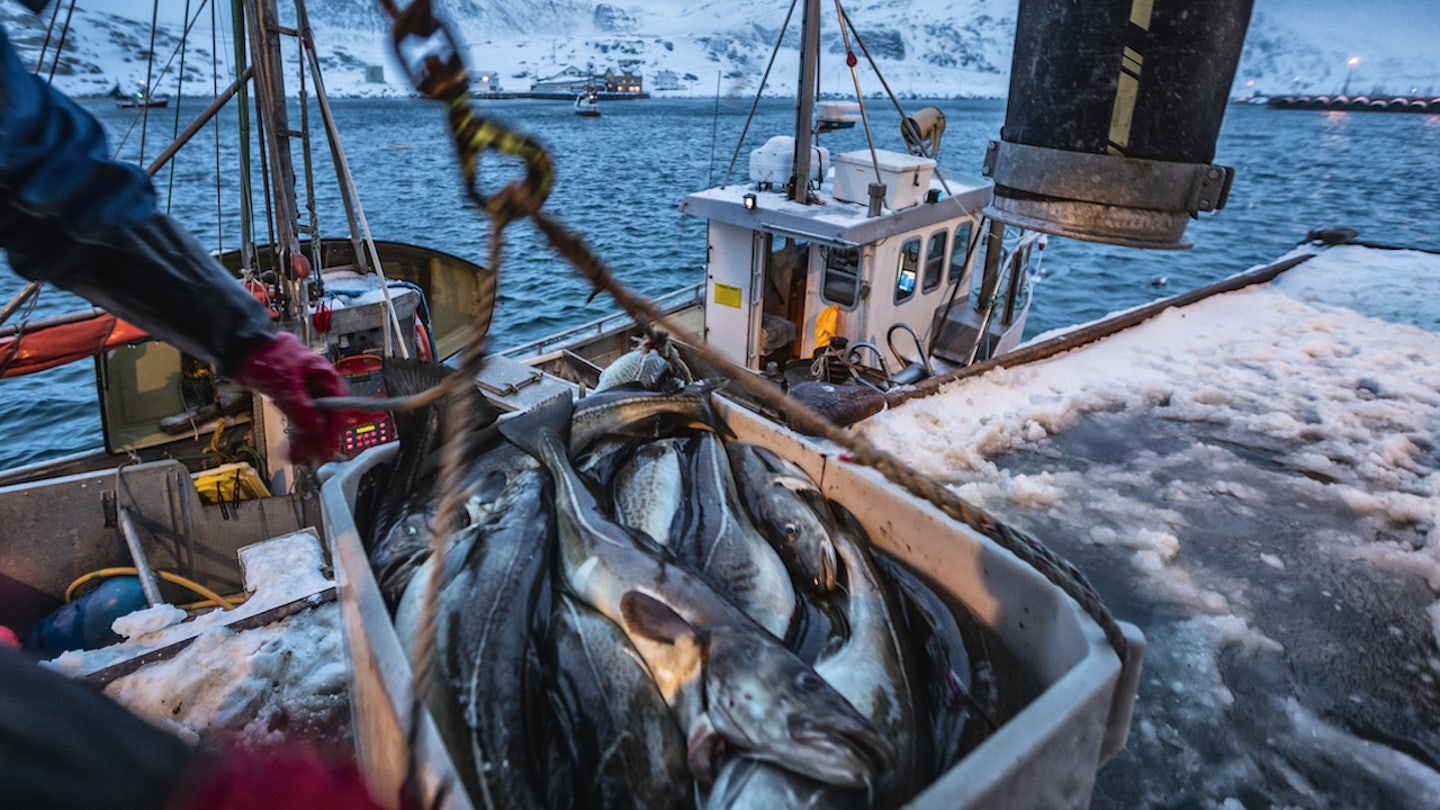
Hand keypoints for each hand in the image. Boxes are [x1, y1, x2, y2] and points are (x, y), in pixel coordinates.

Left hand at [233, 332, 347, 464]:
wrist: (243, 349)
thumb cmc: (267, 354)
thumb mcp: (286, 383)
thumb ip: (300, 407)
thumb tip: (314, 427)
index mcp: (325, 376)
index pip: (339, 406)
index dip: (335, 428)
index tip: (328, 445)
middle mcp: (319, 387)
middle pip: (327, 418)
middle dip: (319, 439)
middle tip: (312, 456)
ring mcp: (306, 394)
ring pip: (313, 423)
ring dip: (306, 440)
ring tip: (297, 456)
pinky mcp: (293, 401)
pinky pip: (299, 422)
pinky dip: (296, 435)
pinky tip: (291, 448)